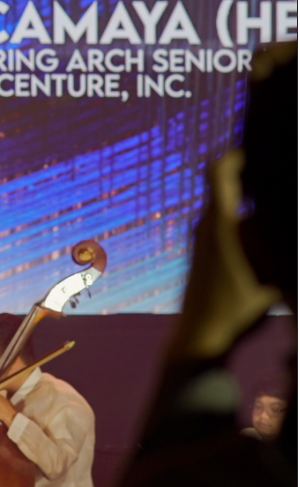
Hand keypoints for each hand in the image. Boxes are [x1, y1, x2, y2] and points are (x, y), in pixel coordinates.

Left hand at [170, 150, 281, 358]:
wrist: (199, 339)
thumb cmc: (234, 312)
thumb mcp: (271, 280)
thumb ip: (285, 256)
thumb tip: (286, 235)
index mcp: (218, 223)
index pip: (219, 171)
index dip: (239, 153)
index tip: (260, 146)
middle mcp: (205, 226)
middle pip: (228, 186)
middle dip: (253, 176)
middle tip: (280, 172)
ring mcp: (202, 239)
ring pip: (229, 209)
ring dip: (251, 203)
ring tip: (274, 204)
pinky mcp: (205, 253)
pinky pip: (226, 227)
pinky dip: (245, 224)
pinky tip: (266, 236)